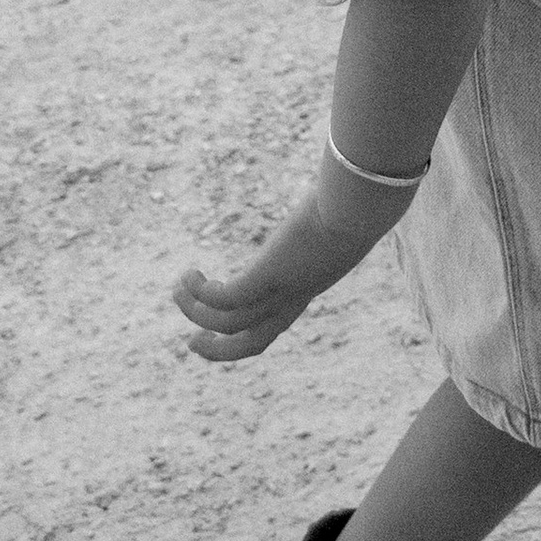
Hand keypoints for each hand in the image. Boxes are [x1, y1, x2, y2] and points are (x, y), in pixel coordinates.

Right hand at [172, 188, 371, 362]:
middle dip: (220, 351)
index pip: (277, 320)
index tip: (227, 315)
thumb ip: (330, 210)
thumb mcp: (340, 212)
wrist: (362, 206)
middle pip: (253, 344)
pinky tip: (189, 274)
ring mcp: (279, 291)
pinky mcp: (265, 278)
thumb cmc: (357, 201)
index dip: (250, 325)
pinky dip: (199, 294)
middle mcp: (295, 297)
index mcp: (310, 285)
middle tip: (192, 343)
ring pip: (227, 324)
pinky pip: (221, 300)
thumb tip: (332, 189)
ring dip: (196, 312)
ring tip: (178, 289)